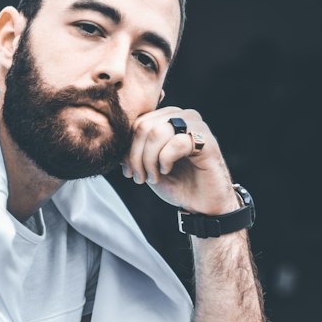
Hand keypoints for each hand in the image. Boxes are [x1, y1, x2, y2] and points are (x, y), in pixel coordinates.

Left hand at [121, 106, 235, 215]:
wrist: (203, 205)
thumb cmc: (178, 185)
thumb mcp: (149, 166)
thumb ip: (135, 151)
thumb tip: (115, 142)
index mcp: (167, 118)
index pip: (137, 122)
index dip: (128, 149)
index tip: (129, 172)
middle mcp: (182, 116)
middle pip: (144, 126)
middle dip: (136, 156)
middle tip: (140, 178)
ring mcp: (195, 125)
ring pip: (157, 132)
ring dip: (149, 160)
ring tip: (153, 177)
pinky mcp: (206, 140)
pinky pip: (176, 142)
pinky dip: (165, 160)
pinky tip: (166, 171)